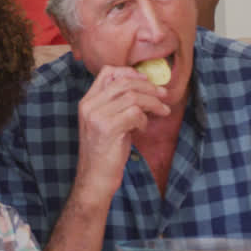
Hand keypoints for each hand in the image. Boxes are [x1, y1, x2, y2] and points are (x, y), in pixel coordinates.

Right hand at [73, 65, 169, 202]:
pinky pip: (134, 113)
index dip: (129, 72)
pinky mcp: (107, 128)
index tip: (146, 79)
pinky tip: (142, 129)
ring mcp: (96, 116)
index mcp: (87, 102)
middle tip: (163, 95)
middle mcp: (89, 106)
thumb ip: (117, 105)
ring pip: (132, 96)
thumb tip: (144, 89)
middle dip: (148, 87)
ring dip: (152, 103)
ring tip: (162, 111)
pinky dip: (144, 119)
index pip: (107, 73)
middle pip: (124, 82)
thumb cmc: (105, 152)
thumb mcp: (107, 123)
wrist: (95, 178)